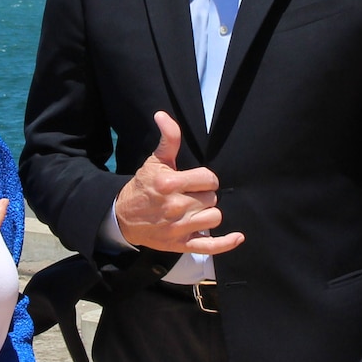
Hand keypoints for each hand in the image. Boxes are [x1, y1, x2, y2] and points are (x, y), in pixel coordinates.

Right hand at [114, 112, 244, 254]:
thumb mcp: (155, 160)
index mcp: (170, 184)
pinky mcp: (180, 244)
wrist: (123, 217)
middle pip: (212, 198)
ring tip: (196, 211)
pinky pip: (210, 246)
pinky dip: (227, 243)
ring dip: (208, 214)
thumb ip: (168, 139)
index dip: (205, 179)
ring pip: (214, 218)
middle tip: (191, 196)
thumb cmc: (144, 186)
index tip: (195, 181)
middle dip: (204, 196)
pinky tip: (237, 236)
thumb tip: (162, 115)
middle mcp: (175, 206)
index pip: (209, 179)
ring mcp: (179, 228)